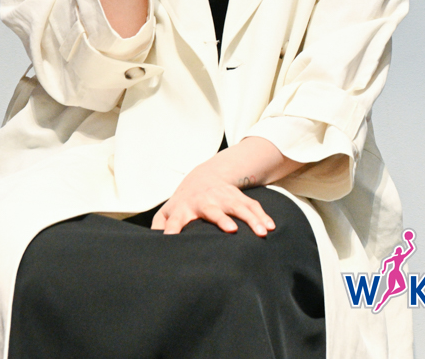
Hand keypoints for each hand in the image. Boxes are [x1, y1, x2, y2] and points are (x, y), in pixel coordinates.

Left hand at [151, 165, 275, 236]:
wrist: (203, 177)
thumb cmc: (183, 203)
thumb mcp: (167, 212)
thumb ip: (160, 228)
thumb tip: (153, 247)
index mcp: (183, 208)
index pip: (175, 221)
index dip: (172, 230)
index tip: (171, 241)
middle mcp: (204, 201)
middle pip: (213, 209)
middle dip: (222, 218)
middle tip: (231, 230)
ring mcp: (223, 197)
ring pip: (239, 206)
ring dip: (251, 218)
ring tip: (262, 233)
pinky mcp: (238, 197)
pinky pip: (252, 206)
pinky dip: (262, 215)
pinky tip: (271, 227)